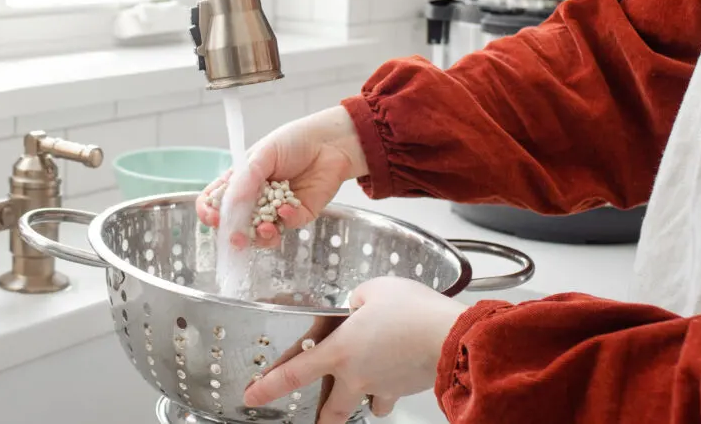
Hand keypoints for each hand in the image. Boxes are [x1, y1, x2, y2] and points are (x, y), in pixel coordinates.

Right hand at [195, 106, 367, 248]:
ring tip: (265, 229)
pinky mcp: (298, 215)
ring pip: (261, 233)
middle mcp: (256, 198)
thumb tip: (231, 206)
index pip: (216, 201)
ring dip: (261, 236)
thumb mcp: (263, 154)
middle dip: (235, 233)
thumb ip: (245, 179)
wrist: (330, 142)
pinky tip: (287, 208)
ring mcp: (276, 209)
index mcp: (241, 181)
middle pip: (237, 224)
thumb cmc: (293, 141)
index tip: (213, 217)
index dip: (210, 212)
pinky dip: (285, 220)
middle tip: (236, 238)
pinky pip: (287, 225)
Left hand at [244, 277, 466, 422]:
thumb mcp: (372, 289)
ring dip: (361, 402)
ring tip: (363, 391)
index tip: (251, 397)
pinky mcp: (405, 388)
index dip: (268, 387)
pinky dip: (390, 387)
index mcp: (339, 351)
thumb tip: (356, 305)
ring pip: (366, 406)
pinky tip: (395, 369)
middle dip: (320, 421)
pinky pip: (391, 394)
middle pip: (331, 411)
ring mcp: (382, 387)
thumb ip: (356, 299)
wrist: (450, 336)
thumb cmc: (411, 311)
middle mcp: (357, 377)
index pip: (293, 374)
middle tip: (315, 423)